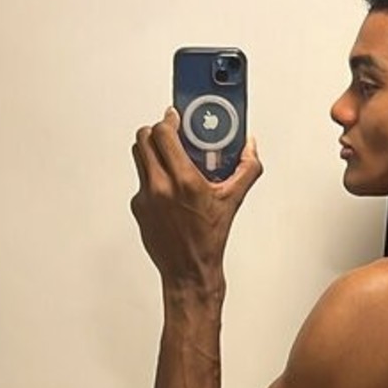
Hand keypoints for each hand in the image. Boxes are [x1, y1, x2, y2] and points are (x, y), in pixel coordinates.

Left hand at [131, 108, 263, 288]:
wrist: (189, 269)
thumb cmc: (209, 239)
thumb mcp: (233, 200)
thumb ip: (246, 169)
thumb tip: (250, 146)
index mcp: (185, 181)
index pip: (163, 134)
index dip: (167, 120)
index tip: (175, 118)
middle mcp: (161, 187)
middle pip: (143, 139)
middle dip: (156, 131)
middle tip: (170, 133)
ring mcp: (145, 198)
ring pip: (138, 156)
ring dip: (150, 149)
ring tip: (167, 155)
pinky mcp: (138, 208)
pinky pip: (141, 180)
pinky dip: (152, 176)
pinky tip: (168, 186)